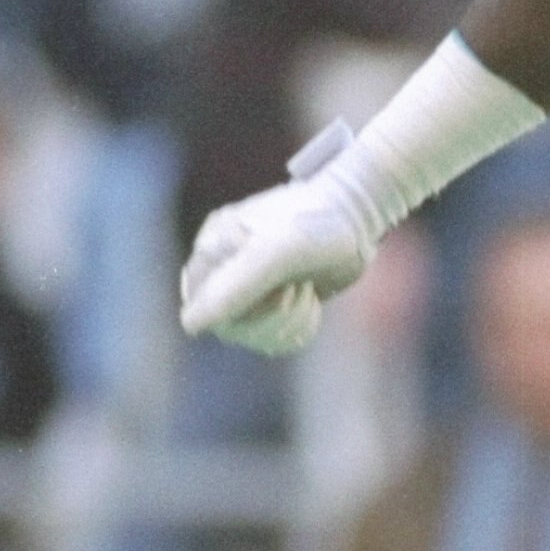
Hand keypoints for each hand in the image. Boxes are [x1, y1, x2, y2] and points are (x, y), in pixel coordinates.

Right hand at [178, 129, 377, 353]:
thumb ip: (233, 287)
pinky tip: (310, 303)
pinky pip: (272, 333)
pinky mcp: (273, 295)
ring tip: (306, 292)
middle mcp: (223, 265)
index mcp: (212, 247)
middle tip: (299, 291)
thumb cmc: (319, 225)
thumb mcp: (277, 254)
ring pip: (252, 335)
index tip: (278, 292)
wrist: (360, 215)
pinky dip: (296, 327)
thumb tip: (190, 325)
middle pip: (228, 327)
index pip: (202, 309)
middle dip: (271, 320)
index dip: (241, 315)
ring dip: (288, 324)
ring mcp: (248, 282)